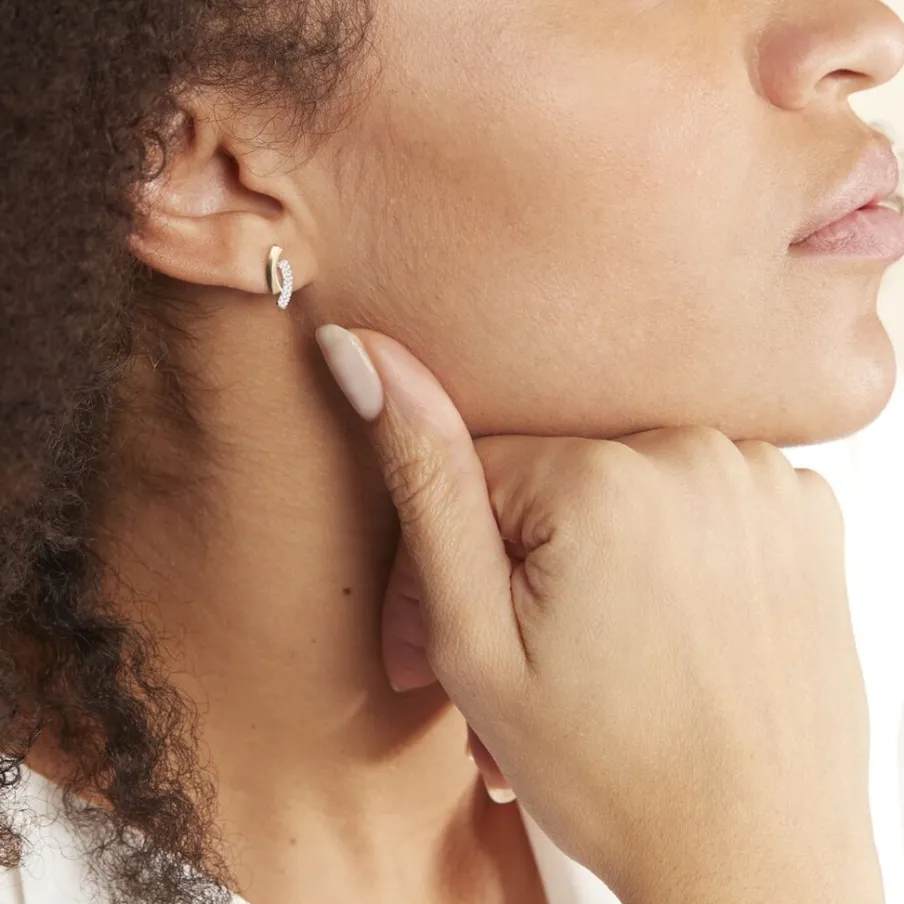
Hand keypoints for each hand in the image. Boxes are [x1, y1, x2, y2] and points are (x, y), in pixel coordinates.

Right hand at [316, 325, 882, 903]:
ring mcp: (766, 477)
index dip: (460, 552)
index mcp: (603, 477)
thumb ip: (424, 482)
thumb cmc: (607, 768)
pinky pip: (705, 492)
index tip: (471, 627)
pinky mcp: (810, 510)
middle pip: (559, 472)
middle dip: (531, 551)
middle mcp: (697, 451)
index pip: (481, 467)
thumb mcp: (475, 639)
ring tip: (607, 643)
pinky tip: (676, 617)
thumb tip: (364, 354)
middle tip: (537, 650)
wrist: (755, 859)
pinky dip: (679, 541)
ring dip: (606, 547)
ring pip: (630, 480)